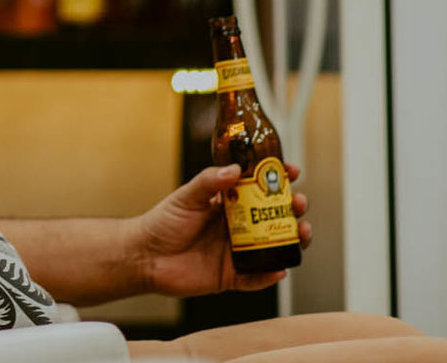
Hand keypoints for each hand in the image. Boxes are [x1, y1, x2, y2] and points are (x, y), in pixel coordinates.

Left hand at [131, 161, 311, 296]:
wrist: (144, 256)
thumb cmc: (162, 223)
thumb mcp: (185, 197)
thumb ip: (208, 182)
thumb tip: (235, 169)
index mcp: (228, 204)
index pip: (259, 190)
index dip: (277, 180)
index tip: (291, 170)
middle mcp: (238, 228)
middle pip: (275, 218)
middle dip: (293, 209)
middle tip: (299, 202)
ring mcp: (238, 252)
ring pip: (275, 247)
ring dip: (293, 240)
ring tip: (302, 231)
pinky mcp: (232, 276)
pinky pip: (257, 278)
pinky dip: (270, 275)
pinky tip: (280, 268)